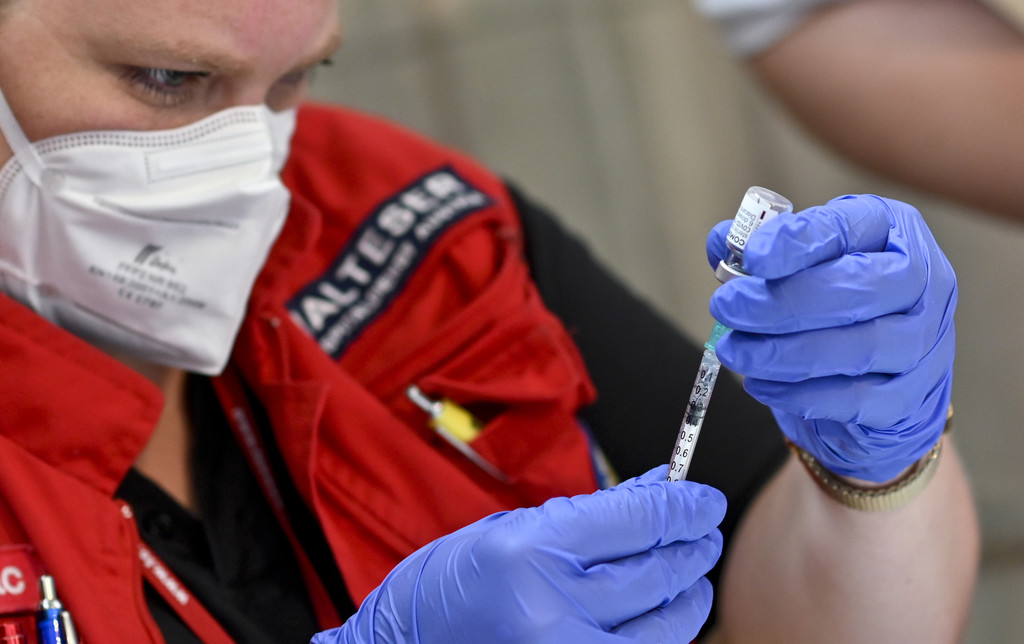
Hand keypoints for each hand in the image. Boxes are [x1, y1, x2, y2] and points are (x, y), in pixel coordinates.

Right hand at [311, 466, 725, 642]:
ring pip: (665, 622)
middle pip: (657, 570)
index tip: (704, 499)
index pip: (637, 520)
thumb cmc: (445, 591)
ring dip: (690, 591)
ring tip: (693, 573)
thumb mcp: (509, 531)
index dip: (684, 505)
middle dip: (694, 544)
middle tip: (706, 529)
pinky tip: (667, 612)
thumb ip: (588, 516)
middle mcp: (553, 607)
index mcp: (529, 551)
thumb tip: (656, 491)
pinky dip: (666, 632)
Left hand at [706, 194, 955, 481]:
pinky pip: (857, 400)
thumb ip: (761, 248)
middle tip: (726, 307)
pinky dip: (801, 395)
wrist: (880, 370)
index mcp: (892, 229)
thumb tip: (721, 240)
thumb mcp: (803, 258)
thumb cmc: (835, 298)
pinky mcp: (912, 395)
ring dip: (784, 353)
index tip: (750, 257)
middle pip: (858, 288)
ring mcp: (925, 341)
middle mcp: (922, 280)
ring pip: (859, 348)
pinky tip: (759, 384)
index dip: (796, 242)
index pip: (846, 228)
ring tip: (733, 351)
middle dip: (782, 302)